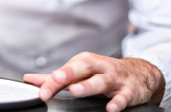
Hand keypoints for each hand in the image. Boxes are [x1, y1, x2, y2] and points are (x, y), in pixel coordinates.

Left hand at [23, 52, 164, 111]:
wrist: (141, 73)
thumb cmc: (105, 72)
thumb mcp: (81, 72)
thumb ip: (56, 78)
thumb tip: (30, 79)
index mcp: (85, 62)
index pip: (66, 71)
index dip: (51, 81)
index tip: (40, 91)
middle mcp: (99, 68)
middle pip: (82, 68)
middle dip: (68, 73)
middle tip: (55, 80)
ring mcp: (115, 79)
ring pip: (101, 81)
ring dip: (88, 85)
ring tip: (76, 91)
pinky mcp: (130, 91)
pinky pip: (124, 96)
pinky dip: (118, 101)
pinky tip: (111, 108)